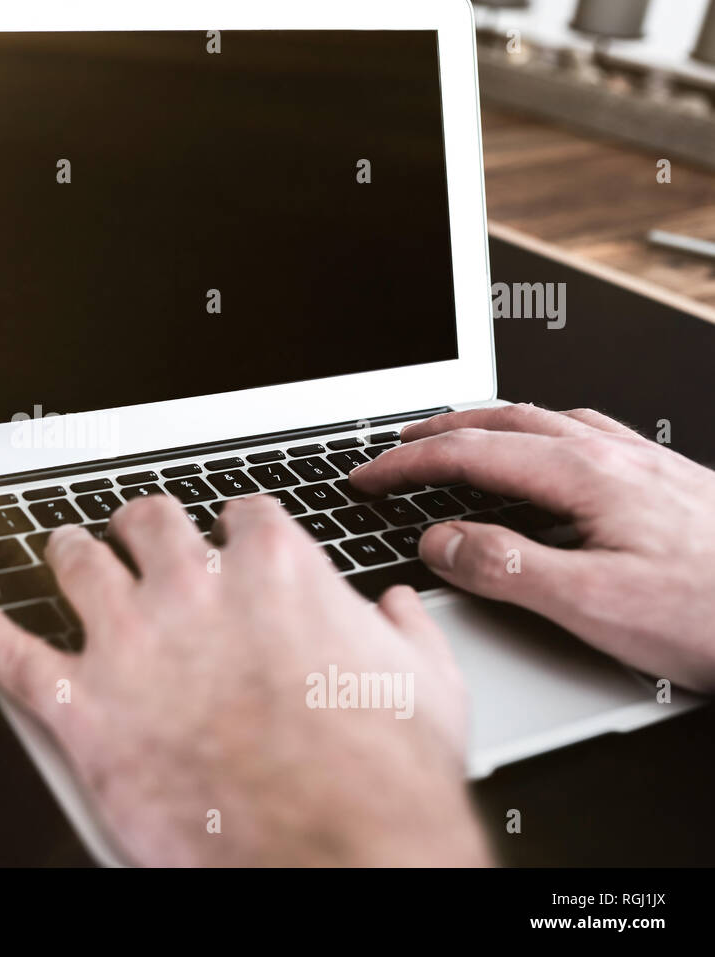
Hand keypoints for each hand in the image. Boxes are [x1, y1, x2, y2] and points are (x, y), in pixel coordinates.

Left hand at [0, 495, 489, 866]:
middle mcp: (192, 591)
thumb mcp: (428, 687)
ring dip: (69, 552)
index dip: (233, 530)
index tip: (230, 544)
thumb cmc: (383, 782)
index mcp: (274, 570)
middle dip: (144, 526)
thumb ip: (404, 632)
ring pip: (76, 564)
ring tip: (65, 551)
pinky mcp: (84, 708)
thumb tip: (397, 612)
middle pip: (149, 523)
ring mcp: (131, 644)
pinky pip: (6, 649)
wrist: (338, 858)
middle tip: (139, 536)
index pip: (240, 515)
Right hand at [351, 404, 714, 690]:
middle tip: (394, 447)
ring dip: (487, 424)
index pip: (470, 451)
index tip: (367, 475)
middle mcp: (614, 456)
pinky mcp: (669, 481)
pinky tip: (550, 455)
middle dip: (436, 429)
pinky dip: (541, 434)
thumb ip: (508, 567)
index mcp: (586, 476)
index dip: (406, 462)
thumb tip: (441, 540)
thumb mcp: (597, 605)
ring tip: (456, 439)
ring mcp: (645, 464)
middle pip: (503, 419)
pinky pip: (587, 434)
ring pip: (546, 420)